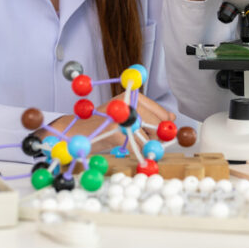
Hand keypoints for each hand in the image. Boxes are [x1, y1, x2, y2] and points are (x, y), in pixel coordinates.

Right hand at [47, 93, 176, 153]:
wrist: (75, 132)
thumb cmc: (103, 125)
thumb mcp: (128, 116)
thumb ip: (150, 116)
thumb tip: (173, 118)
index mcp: (133, 95)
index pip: (163, 113)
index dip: (162, 127)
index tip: (158, 132)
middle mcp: (129, 102)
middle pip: (159, 125)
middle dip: (154, 137)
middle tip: (137, 138)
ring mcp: (122, 116)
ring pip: (149, 137)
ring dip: (143, 145)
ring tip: (126, 140)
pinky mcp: (116, 131)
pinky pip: (136, 146)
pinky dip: (134, 152)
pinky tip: (122, 147)